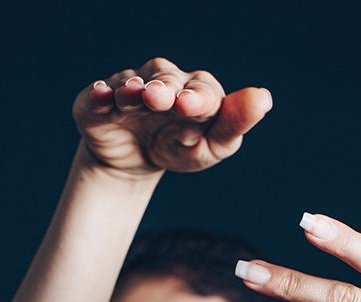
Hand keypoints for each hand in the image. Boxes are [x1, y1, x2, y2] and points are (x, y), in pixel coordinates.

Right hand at [72, 57, 272, 177]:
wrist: (135, 163)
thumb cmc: (180, 147)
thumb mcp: (211, 146)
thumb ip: (235, 124)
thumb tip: (263, 98)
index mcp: (195, 89)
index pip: (201, 88)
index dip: (197, 97)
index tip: (192, 106)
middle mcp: (162, 81)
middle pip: (165, 79)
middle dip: (163, 89)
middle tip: (161, 99)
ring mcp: (128, 89)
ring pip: (131, 82)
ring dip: (133, 89)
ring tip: (135, 96)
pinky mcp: (97, 103)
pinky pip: (96, 95)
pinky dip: (98, 94)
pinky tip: (101, 95)